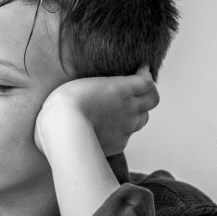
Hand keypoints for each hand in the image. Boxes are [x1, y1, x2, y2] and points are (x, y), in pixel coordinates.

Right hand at [35, 65, 158, 157]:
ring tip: (119, 112)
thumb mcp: (82, 82)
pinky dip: (120, 132)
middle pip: (153, 100)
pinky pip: (126, 136)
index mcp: (122, 89)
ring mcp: (127, 127)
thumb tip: (111, 85)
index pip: (148, 82)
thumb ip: (101, 85)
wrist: (64, 130)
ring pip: (142, 119)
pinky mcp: (119, 144)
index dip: (146, 77)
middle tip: (134, 93)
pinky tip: (104, 130)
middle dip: (146, 95)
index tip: (140, 72)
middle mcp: (130, 108)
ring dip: (136, 114)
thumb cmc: (66, 103)